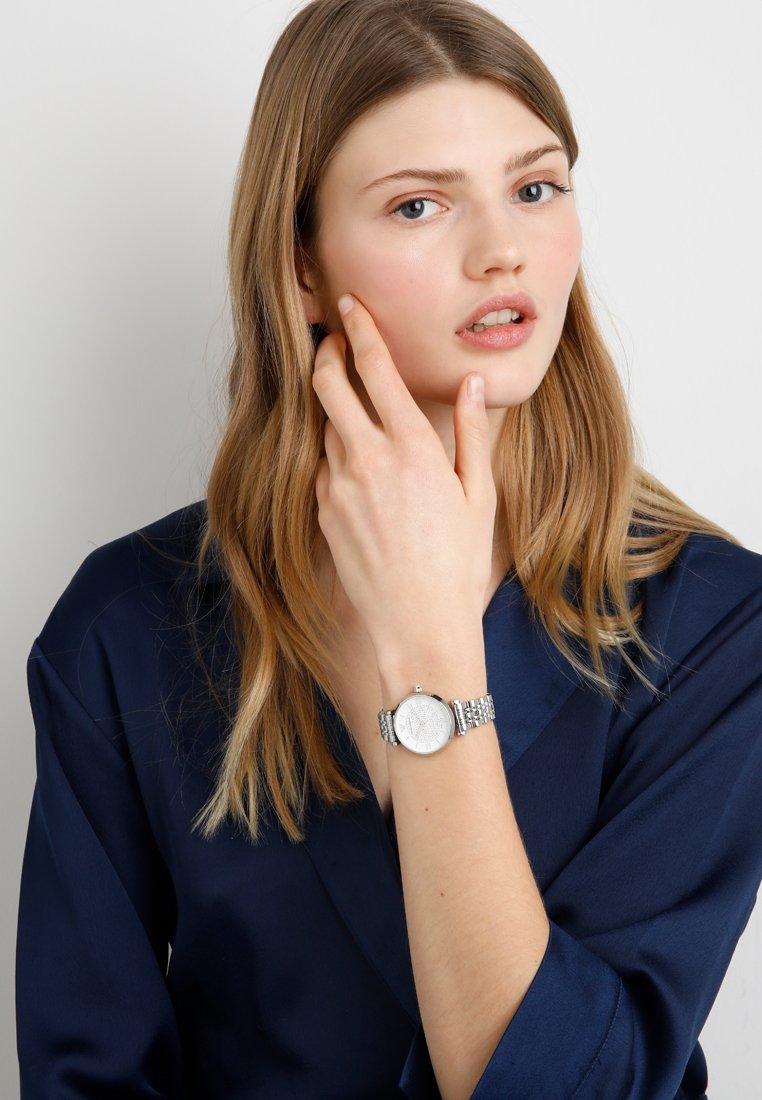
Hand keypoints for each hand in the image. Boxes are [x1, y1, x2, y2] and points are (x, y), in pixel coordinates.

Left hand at [311, 294, 496, 663]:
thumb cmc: (458, 562)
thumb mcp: (479, 493)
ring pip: (324, 426)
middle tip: (332, 341)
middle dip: (326, 353)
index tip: (348, 304)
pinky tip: (358, 468)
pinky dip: (336, 455)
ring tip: (353, 407)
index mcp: (412, 446)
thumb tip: (472, 384)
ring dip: (334, 408)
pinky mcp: (323, 512)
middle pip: (327, 384)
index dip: (358, 328)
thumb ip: (472, 431)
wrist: (418, 624)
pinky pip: (323, 468)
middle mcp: (367, 459)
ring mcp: (338, 486)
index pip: (374, 368)